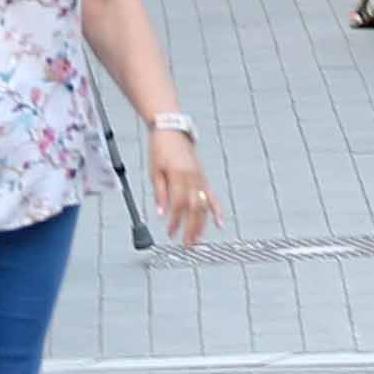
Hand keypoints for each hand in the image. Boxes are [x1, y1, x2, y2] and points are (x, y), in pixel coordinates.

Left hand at [149, 126, 215, 245]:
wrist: (172, 130)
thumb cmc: (160, 148)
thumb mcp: (154, 171)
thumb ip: (160, 193)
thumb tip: (161, 213)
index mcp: (178, 176)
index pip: (178, 205)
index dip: (175, 221)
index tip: (170, 232)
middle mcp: (192, 178)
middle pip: (195, 209)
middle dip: (191, 228)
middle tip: (187, 243)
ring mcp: (200, 178)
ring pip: (204, 205)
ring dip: (202, 224)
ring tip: (198, 239)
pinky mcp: (203, 177)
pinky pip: (212, 196)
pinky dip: (217, 210)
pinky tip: (219, 222)